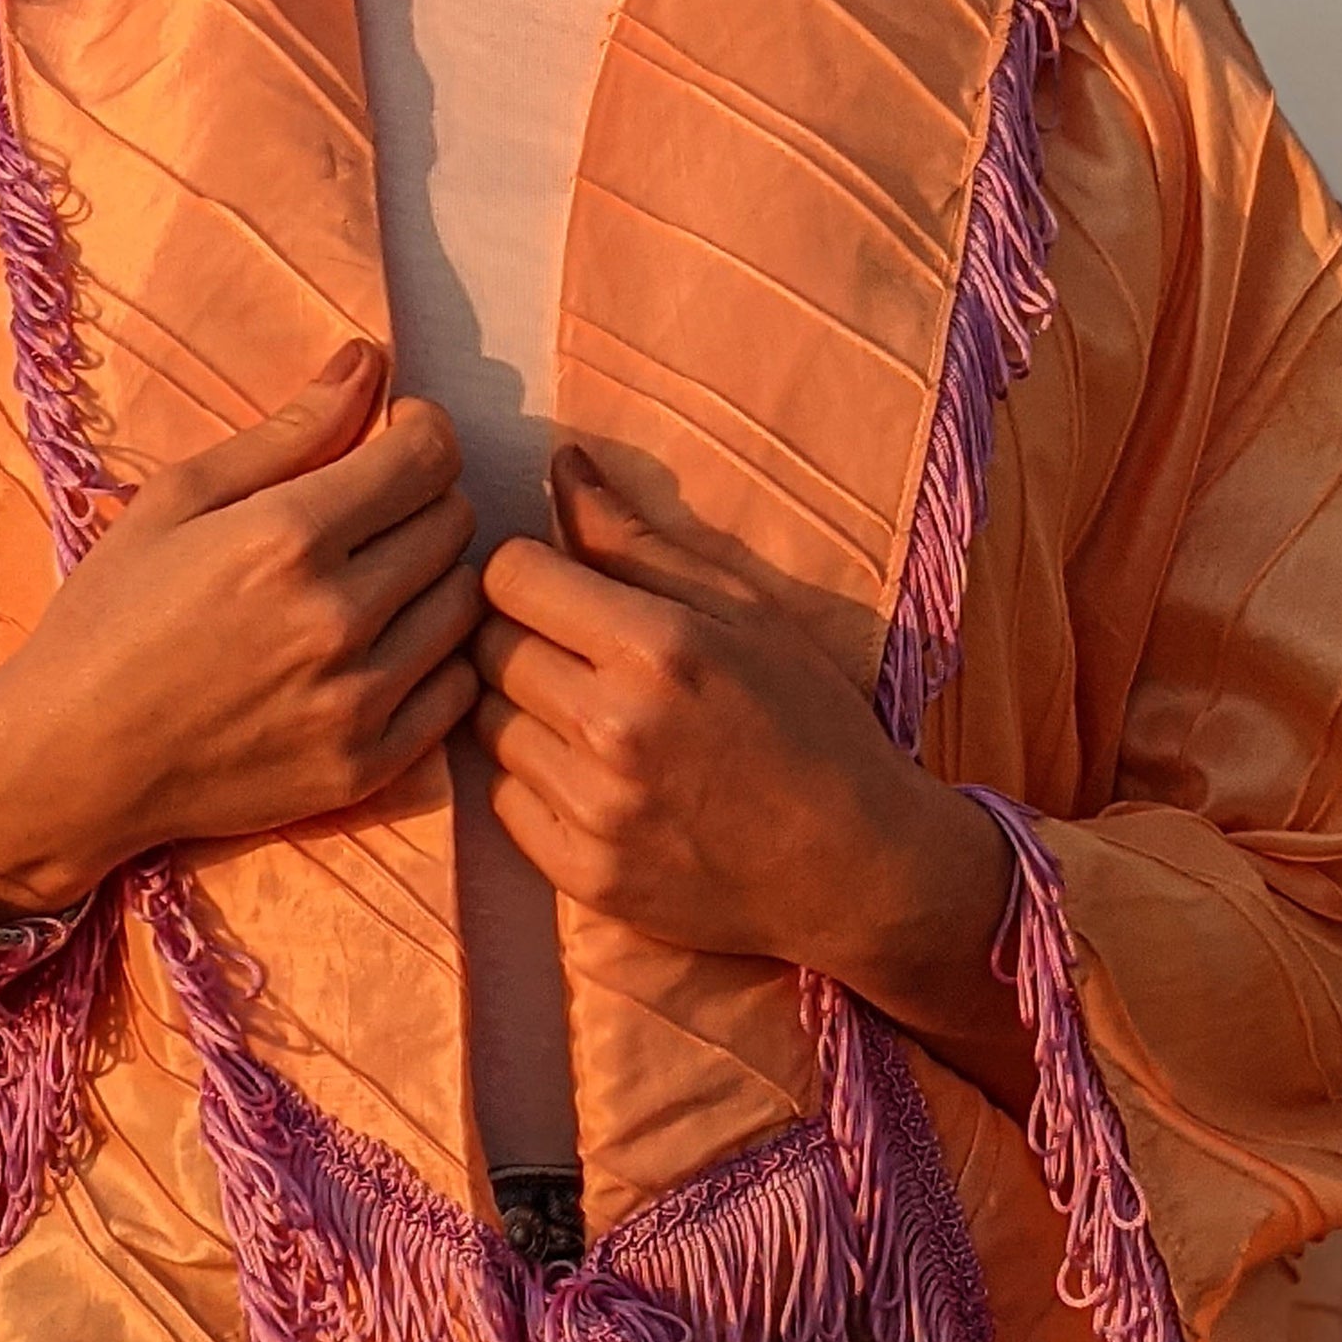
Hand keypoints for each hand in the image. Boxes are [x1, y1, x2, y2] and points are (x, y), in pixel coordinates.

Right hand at [0, 344, 480, 910]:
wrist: (72, 763)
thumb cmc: (109, 620)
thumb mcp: (177, 500)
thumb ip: (288, 431)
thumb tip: (371, 361)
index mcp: (288, 538)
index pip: (429, 456)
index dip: (420, 433)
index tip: (393, 441)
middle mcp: (336, 619)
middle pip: (454, 524)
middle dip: (424, 501)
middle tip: (372, 515)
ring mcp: (358, 702)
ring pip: (464, 606)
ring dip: (434, 581)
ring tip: (374, 583)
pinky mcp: (368, 767)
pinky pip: (457, 692)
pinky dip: (435, 662)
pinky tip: (380, 651)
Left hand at [473, 448, 1034, 1113]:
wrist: (855, 866)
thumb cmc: (810, 722)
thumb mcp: (746, 611)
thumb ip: (640, 542)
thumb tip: (560, 467)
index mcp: (660, 645)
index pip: (509, 575)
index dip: (527, 572)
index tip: (558, 588)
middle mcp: (616, 727)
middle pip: (488, 649)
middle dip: (519, 638)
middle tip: (574, 654)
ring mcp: (595, 809)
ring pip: (487, 726)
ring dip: (522, 713)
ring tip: (587, 718)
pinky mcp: (583, 875)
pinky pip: (502, 803)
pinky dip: (532, 785)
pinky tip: (594, 780)